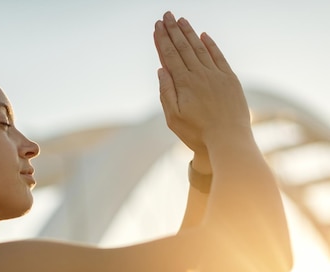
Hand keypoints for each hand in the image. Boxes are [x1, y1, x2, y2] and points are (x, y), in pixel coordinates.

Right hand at [153, 12, 251, 152]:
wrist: (228, 140)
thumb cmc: (197, 133)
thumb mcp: (173, 118)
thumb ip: (166, 92)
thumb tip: (161, 70)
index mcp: (184, 84)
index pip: (170, 56)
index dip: (162, 40)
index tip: (156, 27)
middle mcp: (200, 75)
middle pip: (183, 47)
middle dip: (173, 31)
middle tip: (166, 15)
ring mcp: (216, 75)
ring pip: (200, 48)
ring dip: (189, 33)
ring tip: (181, 20)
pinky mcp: (230, 79)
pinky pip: (218, 56)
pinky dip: (210, 44)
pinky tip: (203, 35)